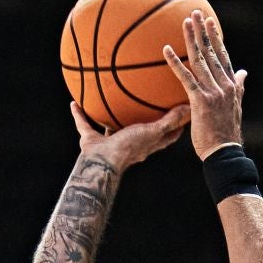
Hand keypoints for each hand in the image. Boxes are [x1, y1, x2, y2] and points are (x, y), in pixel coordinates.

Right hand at [71, 101, 189, 168]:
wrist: (102, 162)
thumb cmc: (129, 148)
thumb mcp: (153, 132)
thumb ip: (170, 121)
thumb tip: (188, 107)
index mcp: (147, 144)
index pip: (167, 136)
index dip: (176, 126)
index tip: (182, 113)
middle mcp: (129, 144)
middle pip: (140, 131)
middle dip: (144, 120)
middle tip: (150, 104)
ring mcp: (110, 143)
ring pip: (111, 127)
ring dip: (110, 117)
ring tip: (110, 100)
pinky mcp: (92, 141)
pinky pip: (84, 124)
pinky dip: (79, 115)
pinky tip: (74, 103)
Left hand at [163, 11, 245, 157]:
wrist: (224, 152)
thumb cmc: (226, 133)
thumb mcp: (236, 106)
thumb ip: (238, 87)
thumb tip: (243, 72)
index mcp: (231, 85)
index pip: (222, 56)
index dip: (216, 37)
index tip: (210, 22)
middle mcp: (224, 85)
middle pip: (212, 52)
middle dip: (203, 31)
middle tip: (195, 12)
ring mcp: (213, 92)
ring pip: (200, 60)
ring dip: (191, 39)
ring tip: (184, 22)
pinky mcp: (201, 101)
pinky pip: (186, 78)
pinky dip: (176, 62)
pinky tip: (166, 50)